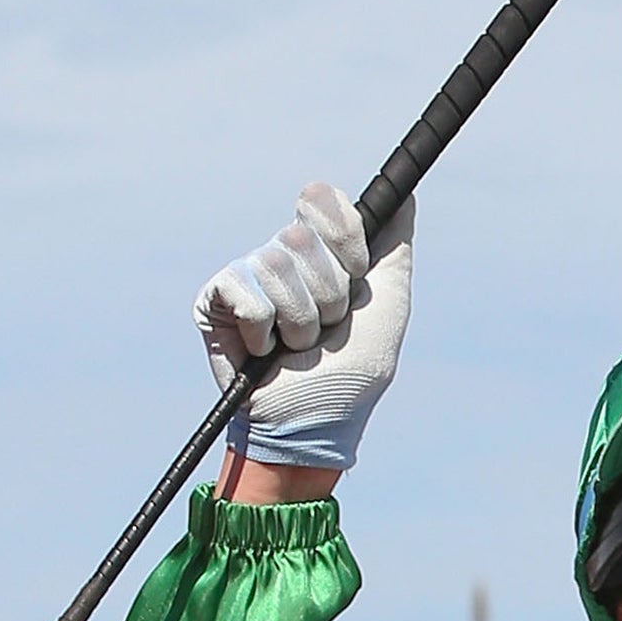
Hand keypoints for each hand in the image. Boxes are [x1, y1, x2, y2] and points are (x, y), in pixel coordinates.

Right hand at [195, 183, 414, 471]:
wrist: (312, 424)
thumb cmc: (350, 375)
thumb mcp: (388, 308)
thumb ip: (394, 251)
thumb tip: (405, 196)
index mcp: (321, 252)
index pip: (323, 199)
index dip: (344, 238)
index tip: (356, 274)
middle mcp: (281, 256)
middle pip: (303, 235)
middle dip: (328, 294)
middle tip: (325, 329)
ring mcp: (246, 275)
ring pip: (276, 264)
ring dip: (300, 321)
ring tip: (297, 348)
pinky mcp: (216, 299)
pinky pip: (246, 293)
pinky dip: (264, 332)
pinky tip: (264, 352)